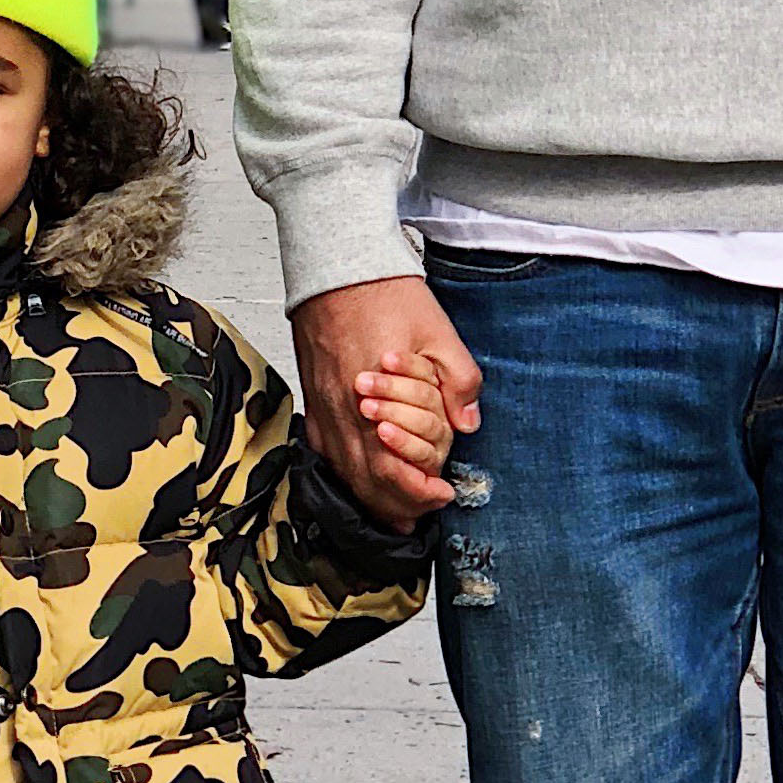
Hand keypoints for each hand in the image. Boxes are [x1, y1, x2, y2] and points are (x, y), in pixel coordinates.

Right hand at [294, 276, 480, 519]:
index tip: (442, 494)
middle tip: (424, 511)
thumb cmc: (385, 297)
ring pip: (345, 475)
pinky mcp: (314, 404)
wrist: (338, 269)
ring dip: (373, 499)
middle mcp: (343, 416)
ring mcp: (324, 412)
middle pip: (367, 485)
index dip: (418, 494)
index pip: (392, 472)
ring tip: (400, 513)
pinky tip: (365, 484)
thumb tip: (468, 423)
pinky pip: (328, 456)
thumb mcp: (441, 334)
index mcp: (374, 403)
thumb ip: (459, 382)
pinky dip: (349, 478)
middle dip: (398, 506)